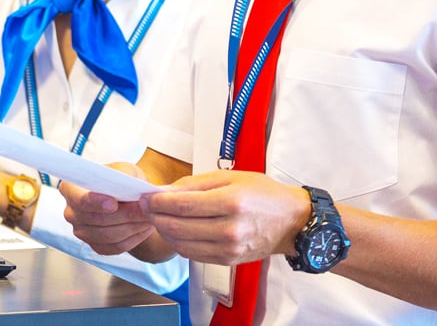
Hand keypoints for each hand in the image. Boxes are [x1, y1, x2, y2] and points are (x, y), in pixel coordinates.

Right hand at [58, 162, 159, 256]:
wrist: (126, 196)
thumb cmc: (121, 180)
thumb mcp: (123, 170)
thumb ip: (124, 176)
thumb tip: (129, 186)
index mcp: (71, 189)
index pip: (79, 199)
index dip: (94, 202)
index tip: (113, 203)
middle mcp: (71, 212)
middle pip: (97, 219)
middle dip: (124, 214)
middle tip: (145, 209)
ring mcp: (82, 232)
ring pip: (108, 235)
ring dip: (132, 226)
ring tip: (149, 217)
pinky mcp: (95, 246)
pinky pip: (115, 247)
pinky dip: (133, 239)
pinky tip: (145, 228)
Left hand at [142, 169, 309, 265]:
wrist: (292, 221)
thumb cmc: (262, 193)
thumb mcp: (230, 177)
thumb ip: (195, 184)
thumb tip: (165, 191)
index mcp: (230, 202)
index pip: (182, 205)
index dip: (157, 202)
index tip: (144, 196)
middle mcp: (229, 229)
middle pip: (177, 226)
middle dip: (155, 216)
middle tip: (145, 207)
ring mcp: (229, 248)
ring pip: (181, 244)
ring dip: (164, 231)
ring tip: (158, 218)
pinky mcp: (228, 260)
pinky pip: (193, 255)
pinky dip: (178, 243)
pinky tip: (175, 231)